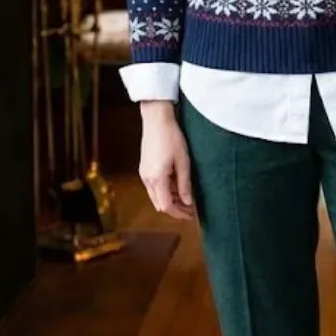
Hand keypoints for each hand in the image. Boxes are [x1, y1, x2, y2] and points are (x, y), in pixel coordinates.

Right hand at [139, 101, 196, 218]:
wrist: (156, 120)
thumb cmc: (171, 138)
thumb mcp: (183, 162)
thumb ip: (185, 184)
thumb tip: (187, 202)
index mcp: (157, 179)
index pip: (166, 206)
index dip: (179, 214)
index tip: (191, 216)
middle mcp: (147, 179)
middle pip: (160, 204)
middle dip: (175, 209)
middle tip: (190, 211)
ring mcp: (144, 174)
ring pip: (156, 196)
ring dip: (170, 200)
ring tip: (186, 198)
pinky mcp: (144, 168)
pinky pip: (154, 187)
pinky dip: (165, 191)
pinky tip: (177, 187)